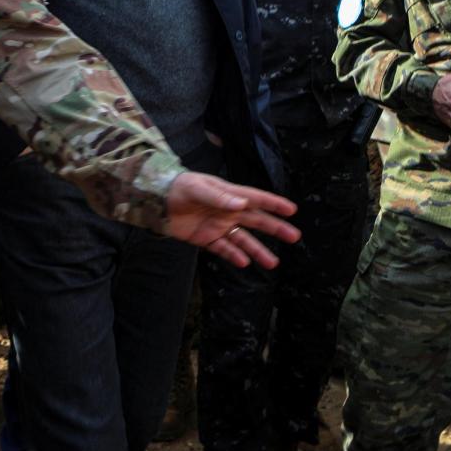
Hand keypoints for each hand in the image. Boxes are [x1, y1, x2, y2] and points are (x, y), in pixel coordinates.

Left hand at [164, 172, 299, 269]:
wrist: (156, 201)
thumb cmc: (178, 187)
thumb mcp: (197, 188)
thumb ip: (219, 196)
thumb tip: (242, 203)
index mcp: (228, 195)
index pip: (256, 198)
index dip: (273, 203)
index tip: (292, 209)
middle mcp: (227, 211)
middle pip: (256, 221)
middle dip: (275, 228)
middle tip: (294, 236)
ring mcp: (218, 226)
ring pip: (243, 240)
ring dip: (258, 250)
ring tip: (273, 263)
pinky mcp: (206, 238)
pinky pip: (223, 249)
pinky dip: (234, 256)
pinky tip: (244, 263)